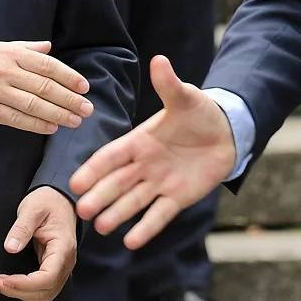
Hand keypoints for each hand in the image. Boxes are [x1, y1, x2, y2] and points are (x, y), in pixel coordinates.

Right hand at [0, 41, 92, 133]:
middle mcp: (6, 71)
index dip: (69, 76)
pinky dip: (36, 124)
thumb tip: (48, 47)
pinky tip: (51, 128)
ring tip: (75, 120)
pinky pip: (17, 119)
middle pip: (45, 86)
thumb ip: (24, 47)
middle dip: (69, 99)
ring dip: (58, 114)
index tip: (84, 86)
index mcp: (10, 53)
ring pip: (34, 105)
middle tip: (87, 108)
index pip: (47, 65)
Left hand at [0, 186, 78, 300]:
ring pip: (45, 293)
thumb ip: (22, 228)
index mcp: (63, 247)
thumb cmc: (49, 202)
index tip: (4, 281)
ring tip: (0, 284)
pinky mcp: (54, 268)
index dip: (25, 284)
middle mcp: (66, 261)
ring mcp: (61, 266)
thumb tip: (10, 248)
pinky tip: (11, 282)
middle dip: (19, 291)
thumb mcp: (32, 209)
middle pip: (46, 290)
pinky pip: (43, 288)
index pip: (48, 277)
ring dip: (22, 293)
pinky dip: (26, 290)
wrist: (60, 199)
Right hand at [70, 54, 235, 246]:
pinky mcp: (177, 198)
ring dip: (118, 214)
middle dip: (100, 196)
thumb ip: (169, 85)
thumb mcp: (185, 98)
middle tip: (82, 211)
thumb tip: (159, 59)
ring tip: (102, 228)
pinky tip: (131, 241)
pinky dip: (146, 228)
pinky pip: (159, 214)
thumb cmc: (199, 113)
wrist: (225, 133)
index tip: (75, 182)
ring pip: (133, 201)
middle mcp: (143, 165)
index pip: (111, 157)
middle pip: (116, 183)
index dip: (93, 169)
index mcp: (139, 141)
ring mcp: (159, 183)